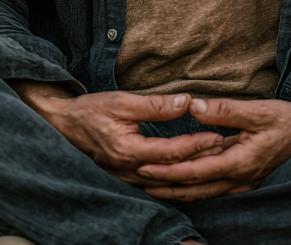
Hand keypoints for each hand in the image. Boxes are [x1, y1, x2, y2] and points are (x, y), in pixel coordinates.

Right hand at [11, 82, 229, 186]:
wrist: (64, 126)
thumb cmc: (91, 111)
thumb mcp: (121, 101)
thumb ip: (154, 104)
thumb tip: (186, 102)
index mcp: (129, 152)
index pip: (172, 152)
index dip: (197, 144)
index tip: (219, 136)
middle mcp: (129, 172)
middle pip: (174, 173)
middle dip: (202, 164)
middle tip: (227, 154)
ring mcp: (127, 180)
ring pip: (167, 186)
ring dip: (193, 178)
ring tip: (216, 166)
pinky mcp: (127, 180)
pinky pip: (157, 188)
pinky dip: (177, 184)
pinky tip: (192, 179)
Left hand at [138, 86, 290, 201]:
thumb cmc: (289, 121)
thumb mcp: (258, 110)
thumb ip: (224, 110)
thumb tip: (194, 106)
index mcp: (240, 162)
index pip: (195, 171)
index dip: (168, 171)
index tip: (144, 167)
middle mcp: (239, 179)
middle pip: (194, 190)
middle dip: (164, 188)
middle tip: (136, 182)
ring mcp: (243, 184)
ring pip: (202, 193)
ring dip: (176, 191)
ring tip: (151, 187)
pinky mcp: (245, 180)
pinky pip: (213, 189)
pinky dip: (193, 188)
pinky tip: (182, 183)